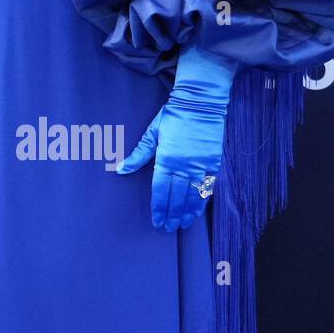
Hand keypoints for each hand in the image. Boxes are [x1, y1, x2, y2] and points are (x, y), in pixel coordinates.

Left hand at [117, 44, 235, 231]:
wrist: (200, 104)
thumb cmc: (173, 116)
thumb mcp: (152, 133)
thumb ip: (138, 154)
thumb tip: (120, 169)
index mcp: (167, 159)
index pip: (160, 190)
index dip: (158, 207)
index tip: (156, 220)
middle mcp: (184, 166)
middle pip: (176, 197)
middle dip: (171, 214)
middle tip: (167, 228)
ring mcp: (201, 166)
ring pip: (193, 196)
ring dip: (186, 213)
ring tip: (181, 225)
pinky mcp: (213, 164)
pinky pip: (207, 188)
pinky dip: (201, 202)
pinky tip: (197, 212)